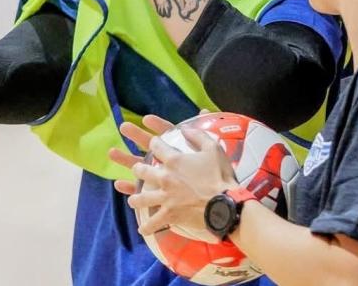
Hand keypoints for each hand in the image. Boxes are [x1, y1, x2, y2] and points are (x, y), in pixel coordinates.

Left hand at [108, 113, 237, 236]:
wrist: (225, 205)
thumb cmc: (221, 176)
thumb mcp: (213, 149)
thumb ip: (198, 136)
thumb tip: (185, 128)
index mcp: (174, 160)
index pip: (156, 145)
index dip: (154, 142)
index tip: (153, 143)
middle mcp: (165, 177)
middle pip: (142, 170)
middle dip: (136, 168)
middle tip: (136, 169)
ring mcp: (165, 197)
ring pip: (141, 197)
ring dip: (135, 198)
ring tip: (133, 200)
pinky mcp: (169, 214)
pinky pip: (153, 222)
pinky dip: (146, 227)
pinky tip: (142, 228)